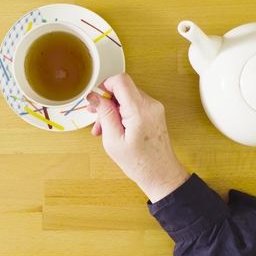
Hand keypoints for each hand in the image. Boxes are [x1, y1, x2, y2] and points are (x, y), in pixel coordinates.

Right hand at [87, 73, 189, 202]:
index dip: (105, 86)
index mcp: (140, 111)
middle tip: (96, 118)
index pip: (121, 81)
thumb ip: (105, 114)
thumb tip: (95, 96)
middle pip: (123, 88)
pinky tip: (114, 128)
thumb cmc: (139, 163)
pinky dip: (121, 113)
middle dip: (106, 101)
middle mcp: (150, 105)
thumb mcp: (113, 140)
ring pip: (127, 97)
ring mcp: (154, 108)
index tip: (96, 100)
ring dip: (112, 109)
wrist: (160, 174)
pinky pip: (133, 105)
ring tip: (103, 128)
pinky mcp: (154, 112)